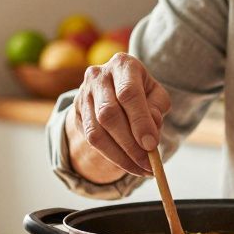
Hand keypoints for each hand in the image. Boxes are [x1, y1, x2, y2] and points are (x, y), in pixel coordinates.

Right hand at [69, 53, 171, 176]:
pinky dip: (112, 156)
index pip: (128, 94)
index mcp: (123, 64)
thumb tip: (150, 131)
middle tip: (148, 163)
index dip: (140, 121)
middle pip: (109, 114)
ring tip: (141, 169)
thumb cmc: (142, 92)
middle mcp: (98, 76)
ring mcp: (83, 94)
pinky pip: (92, 140)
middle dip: (130, 144)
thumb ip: (157, 108)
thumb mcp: (156, 94)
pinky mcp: (76, 112)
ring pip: (97, 132)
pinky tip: (129, 165)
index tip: (151, 145)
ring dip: (120, 156)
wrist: (114, 87)